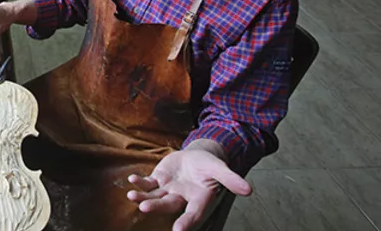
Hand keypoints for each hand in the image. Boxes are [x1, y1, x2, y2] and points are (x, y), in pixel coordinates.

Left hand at [126, 141, 251, 230]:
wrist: (198, 156)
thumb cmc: (211, 166)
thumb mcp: (221, 169)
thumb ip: (231, 180)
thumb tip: (249, 190)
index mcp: (200, 200)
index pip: (194, 214)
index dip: (187, 222)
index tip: (178, 230)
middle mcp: (183, 198)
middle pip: (169, 206)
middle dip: (157, 207)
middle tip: (145, 209)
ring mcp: (169, 190)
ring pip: (155, 197)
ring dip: (142, 198)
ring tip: (131, 196)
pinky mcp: (159, 180)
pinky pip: (147, 183)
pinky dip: (139, 183)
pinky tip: (131, 180)